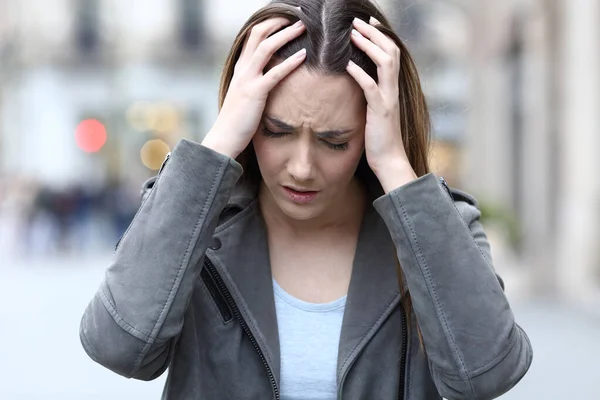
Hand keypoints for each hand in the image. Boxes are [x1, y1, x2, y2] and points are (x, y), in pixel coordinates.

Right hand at [202, 18, 306, 158]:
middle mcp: (242, 69)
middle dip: (278, 21)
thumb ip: (256, 83)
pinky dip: (290, 62)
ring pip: (266, 47)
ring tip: (303, 27)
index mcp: (240, 68)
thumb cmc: (237, 120)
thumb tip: (272, 79)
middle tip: (298, 15)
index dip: (270, 24)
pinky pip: (275, 73)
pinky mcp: (255, 93)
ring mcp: (247, 80)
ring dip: (286, 34)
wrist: (224, 138)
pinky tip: (303, 55)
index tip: (287, 18)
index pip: (253, 36)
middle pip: (259, 34)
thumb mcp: (245, 95)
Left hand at [346, 17, 416, 190]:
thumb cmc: (378, 138)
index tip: (366, 23)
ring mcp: (389, 99)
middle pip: (390, 51)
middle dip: (374, 33)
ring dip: (368, 45)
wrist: (389, 160)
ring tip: (352, 34)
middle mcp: (394, 89)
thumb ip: (370, 94)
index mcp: (392, 88)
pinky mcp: (380, 111)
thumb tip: (356, 82)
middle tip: (357, 21)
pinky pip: (371, 86)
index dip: (380, 36)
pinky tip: (347, 63)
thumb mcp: (375, 111)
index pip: (391, 53)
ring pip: (385, 63)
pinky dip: (359, 72)